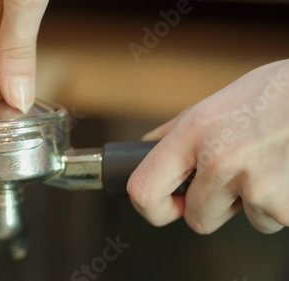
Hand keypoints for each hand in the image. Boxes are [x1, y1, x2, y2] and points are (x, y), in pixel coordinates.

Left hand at [128, 59, 288, 233]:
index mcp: (194, 131)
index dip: (152, 208)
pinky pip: (275, 220)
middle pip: (197, 219)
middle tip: (238, 179)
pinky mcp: (286, 204)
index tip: (168, 206)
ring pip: (245, 221)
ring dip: (257, 203)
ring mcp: (254, 183)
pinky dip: (284, 204)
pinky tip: (288, 171)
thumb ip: (179, 130)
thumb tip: (147, 146)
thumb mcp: (219, 102)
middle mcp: (219, 159)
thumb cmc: (278, 94)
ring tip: (272, 164)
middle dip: (216, 208)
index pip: (143, 190)